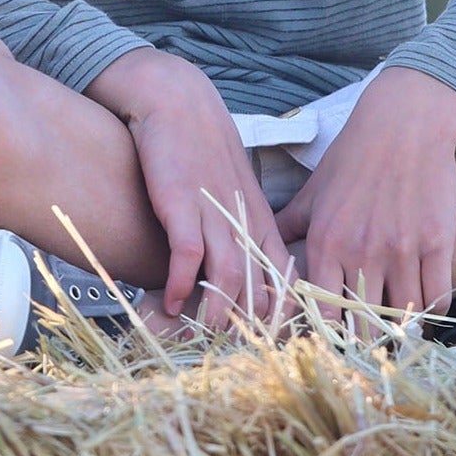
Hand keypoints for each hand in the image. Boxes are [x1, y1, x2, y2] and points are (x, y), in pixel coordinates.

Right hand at [87, 48, 291, 323]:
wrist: (177, 101)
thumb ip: (243, 230)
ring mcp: (215, 212)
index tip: (274, 344)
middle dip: (253, 325)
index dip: (284, 315)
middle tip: (238, 354)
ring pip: (229, 276)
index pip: (286, 279)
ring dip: (217, 312)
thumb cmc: (203, 149)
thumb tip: (244, 276)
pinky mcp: (182, 204)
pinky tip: (169, 301)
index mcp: (261, 221)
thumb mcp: (234, 191)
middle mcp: (243, 220)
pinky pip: (188, 254)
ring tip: (204, 335)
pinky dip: (179, 283)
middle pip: (260, 286)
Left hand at [276, 66, 455, 333]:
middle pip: (363, 325)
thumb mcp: (314, 190)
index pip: (322, 314)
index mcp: (326, 244)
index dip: (327, 337)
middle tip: (366, 346)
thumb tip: (257, 244)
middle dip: (364, 342)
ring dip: (399, 326)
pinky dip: (430, 308)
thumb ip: (289, 224)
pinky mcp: (436, 242)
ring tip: (396, 328)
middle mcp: (362, 253)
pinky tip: (422, 303)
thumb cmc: (354, 155)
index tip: (331, 344)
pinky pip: (436, 296)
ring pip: (402, 315)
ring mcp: (402, 250)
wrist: (405, 123)